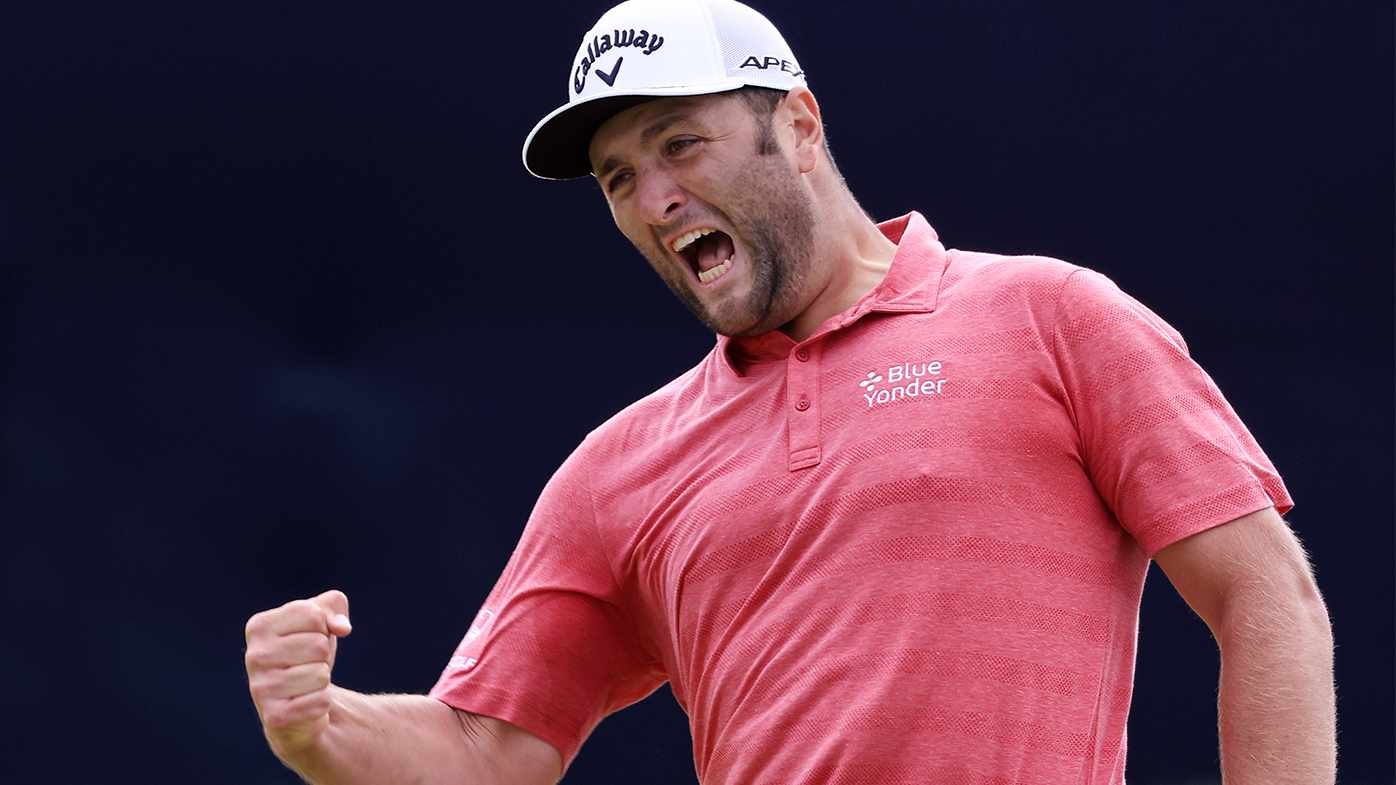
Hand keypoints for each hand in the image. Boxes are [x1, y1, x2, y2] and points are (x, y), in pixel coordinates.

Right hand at [245, 590, 353, 753]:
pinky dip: (322, 702)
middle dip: (324, 655)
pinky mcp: (275, 716)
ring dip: (322, 679)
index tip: (308, 638)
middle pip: (319, 645)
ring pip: (321, 674)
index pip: (312, 614)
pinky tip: (305, 703)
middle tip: (308, 664)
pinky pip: (321, 700)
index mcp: (259, 627)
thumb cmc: (307, 654)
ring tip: (306, 684)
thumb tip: (342, 628)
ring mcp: (261, 688)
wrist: (297, 705)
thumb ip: (334, 605)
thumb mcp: (320, 620)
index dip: (322, 626)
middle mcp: (254, 657)